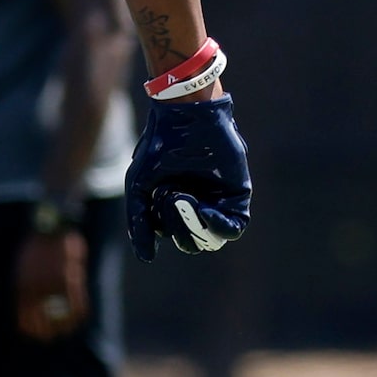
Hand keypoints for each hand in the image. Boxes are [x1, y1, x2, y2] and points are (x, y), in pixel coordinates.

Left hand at [14, 227, 87, 340]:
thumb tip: (26, 304)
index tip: (31, 334)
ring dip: (63, 326)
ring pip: (60, 313)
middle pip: (41, 318)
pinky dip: (77, 313)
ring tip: (64, 333)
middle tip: (48, 339)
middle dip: (45, 331)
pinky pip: (76, 302)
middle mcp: (36, 288)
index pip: (24, 314)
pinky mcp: (69, 279)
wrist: (49, 227)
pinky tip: (78, 319)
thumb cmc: (35, 246)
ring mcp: (53, 285)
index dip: (28, 326)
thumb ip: (24, 286)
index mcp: (21, 285)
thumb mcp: (22, 266)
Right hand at [126, 93, 250, 259]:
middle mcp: (198, 207)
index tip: (162, 194)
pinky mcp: (238, 196)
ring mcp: (219, 202)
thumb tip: (146, 258)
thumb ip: (139, 222)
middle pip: (192, 243)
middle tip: (175, 195)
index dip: (165, 224)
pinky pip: (233, 228)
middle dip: (180, 227)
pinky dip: (218, 226)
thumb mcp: (139, 187)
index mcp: (174, 207)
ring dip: (197, 227)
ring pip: (211, 240)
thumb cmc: (159, 148)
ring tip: (189, 199)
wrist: (186, 119)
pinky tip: (206, 210)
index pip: (171, 236)